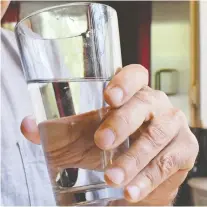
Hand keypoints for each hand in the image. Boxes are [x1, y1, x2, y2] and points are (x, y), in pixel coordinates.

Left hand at [21, 64, 197, 204]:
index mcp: (133, 94)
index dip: (125, 81)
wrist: (140, 169)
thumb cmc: (111, 146)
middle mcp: (156, 105)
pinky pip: (167, 162)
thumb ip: (59, 130)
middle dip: (123, 123)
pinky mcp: (184, 148)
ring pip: (156, 137)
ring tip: (112, 177)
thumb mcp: (85, 135)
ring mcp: (173, 125)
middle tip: (102, 143)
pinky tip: (131, 190)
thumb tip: (27, 125)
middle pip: (144, 105)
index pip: (135, 75)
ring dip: (133, 159)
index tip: (109, 97)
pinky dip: (148, 178)